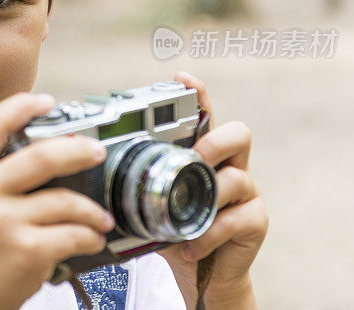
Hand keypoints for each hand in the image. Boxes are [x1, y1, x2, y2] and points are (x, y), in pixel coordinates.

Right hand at [0, 93, 114, 309]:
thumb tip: (47, 149)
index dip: (23, 106)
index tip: (46, 101)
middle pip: (43, 155)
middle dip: (79, 150)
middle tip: (95, 151)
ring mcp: (3, 221)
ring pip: (67, 200)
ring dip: (93, 210)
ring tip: (100, 217)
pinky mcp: (27, 249)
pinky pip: (74, 233)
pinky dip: (90, 237)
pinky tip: (91, 239)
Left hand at [158, 72, 267, 308]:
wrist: (202, 275)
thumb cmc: (175, 230)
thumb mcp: (152, 203)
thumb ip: (139, 183)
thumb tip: (98, 170)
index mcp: (203, 154)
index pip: (204, 116)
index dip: (198, 95)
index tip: (182, 78)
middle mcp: (229, 166)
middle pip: (238, 133)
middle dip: (214, 143)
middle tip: (194, 159)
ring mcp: (246, 193)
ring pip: (237, 178)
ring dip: (207, 198)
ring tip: (184, 219)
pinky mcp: (255, 221)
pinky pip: (236, 219)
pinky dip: (208, 235)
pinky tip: (189, 246)